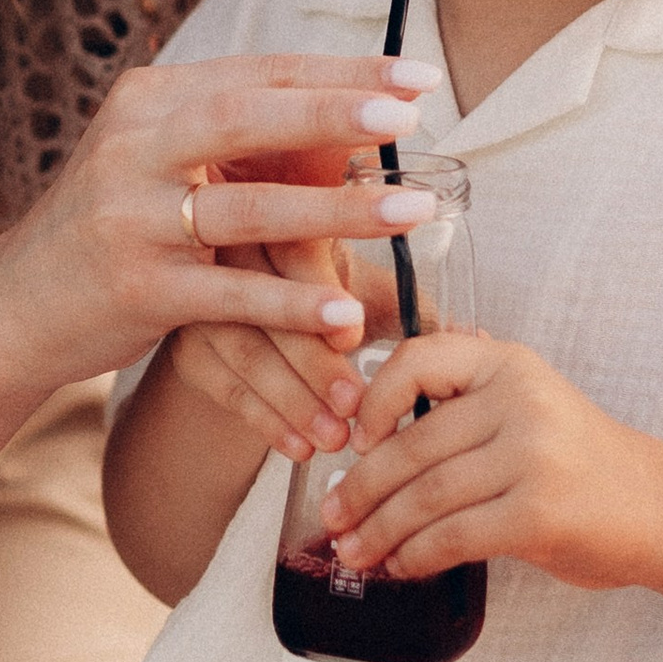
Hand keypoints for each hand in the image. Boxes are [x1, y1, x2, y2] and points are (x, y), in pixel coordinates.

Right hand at [0, 54, 441, 390]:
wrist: (17, 303)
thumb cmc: (115, 221)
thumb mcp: (157, 157)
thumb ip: (229, 127)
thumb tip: (351, 100)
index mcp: (148, 100)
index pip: (256, 73)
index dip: (340, 72)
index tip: (417, 76)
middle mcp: (133, 147)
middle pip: (246, 117)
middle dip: (334, 113)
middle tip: (409, 116)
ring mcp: (130, 218)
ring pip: (248, 208)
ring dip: (337, 211)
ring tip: (412, 210)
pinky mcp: (135, 289)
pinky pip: (228, 293)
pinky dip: (290, 303)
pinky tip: (344, 313)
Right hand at [162, 195, 446, 462]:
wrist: (257, 306)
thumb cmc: (331, 294)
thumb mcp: (369, 291)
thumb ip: (415, 313)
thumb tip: (475, 342)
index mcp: (285, 215)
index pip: (292, 249)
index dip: (318, 294)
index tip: (353, 334)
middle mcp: (232, 248)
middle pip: (262, 305)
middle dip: (311, 362)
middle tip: (354, 405)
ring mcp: (201, 298)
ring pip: (241, 349)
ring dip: (290, 398)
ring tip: (334, 437)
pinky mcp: (187, 343)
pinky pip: (222, 384)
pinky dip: (263, 418)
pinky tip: (298, 446)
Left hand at [325, 328, 662, 589]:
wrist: (661, 508)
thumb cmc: (579, 464)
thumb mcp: (526, 408)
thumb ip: (461, 410)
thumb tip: (365, 446)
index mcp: (508, 364)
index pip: (418, 360)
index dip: (371, 401)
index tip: (353, 441)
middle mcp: (520, 400)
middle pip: (411, 445)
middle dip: (360, 488)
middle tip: (332, 515)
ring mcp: (532, 456)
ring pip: (425, 496)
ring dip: (380, 530)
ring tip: (355, 551)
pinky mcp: (539, 513)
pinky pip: (453, 536)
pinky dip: (417, 555)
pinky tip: (402, 565)